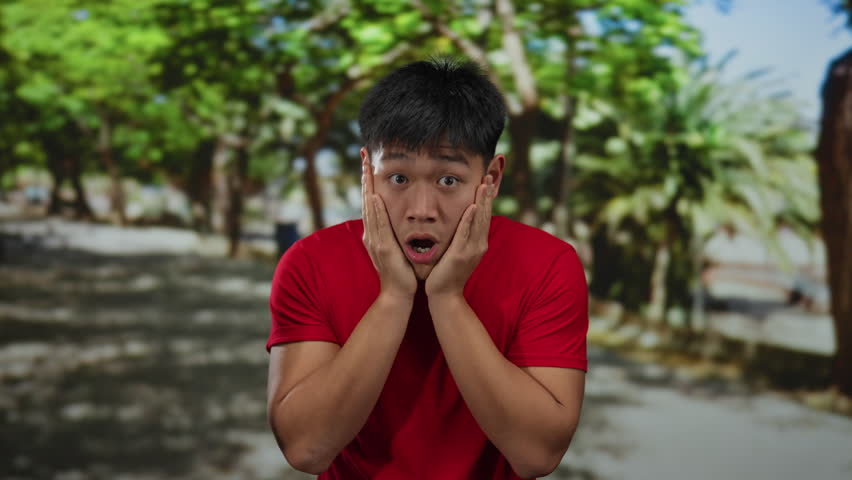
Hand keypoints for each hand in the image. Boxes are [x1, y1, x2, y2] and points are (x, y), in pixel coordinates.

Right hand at [362, 156, 416, 301]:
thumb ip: (394, 232)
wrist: (397, 294)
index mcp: (376, 232)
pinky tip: (376, 196)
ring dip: (369, 187)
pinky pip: (378, 225)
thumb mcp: (396, 246)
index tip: (369, 162)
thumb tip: (398, 219)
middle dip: (366, 176)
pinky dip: (376, 210)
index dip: (370, 180)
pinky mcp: (382, 248)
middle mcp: (372, 233)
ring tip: (368, 167)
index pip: (372, 200)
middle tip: (364, 155)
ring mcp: (375, 240)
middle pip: (367, 198)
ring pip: (370, 208)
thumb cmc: (400, 271)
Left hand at [425, 175, 495, 298]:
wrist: (444, 295)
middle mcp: (479, 244)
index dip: (486, 198)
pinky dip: (470, 220)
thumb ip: (461, 236)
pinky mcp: (461, 255)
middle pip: (485, 214)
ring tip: (484, 184)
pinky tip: (473, 207)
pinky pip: (466, 234)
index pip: (484, 215)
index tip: (487, 180)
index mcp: (478, 242)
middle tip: (489, 175)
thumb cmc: (447, 272)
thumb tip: (461, 222)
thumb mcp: (457, 251)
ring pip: (479, 221)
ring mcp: (472, 250)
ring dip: (482, 202)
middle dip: (487, 195)